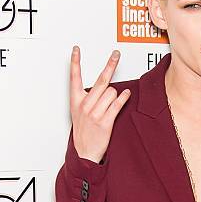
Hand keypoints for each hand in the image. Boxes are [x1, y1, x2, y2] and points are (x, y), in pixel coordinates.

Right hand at [70, 46, 130, 162]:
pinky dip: (124, 98)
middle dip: (110, 64)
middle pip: (101, 80)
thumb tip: (102, 85)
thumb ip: (86, 98)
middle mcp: (85, 105)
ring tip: (111, 103)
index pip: (74, 77)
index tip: (76, 49)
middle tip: (116, 54)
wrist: (84, 152)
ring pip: (112, 92)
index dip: (75, 62)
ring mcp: (95, 113)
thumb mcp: (77, 112)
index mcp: (76, 101)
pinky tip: (126, 94)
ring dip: (115, 95)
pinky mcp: (105, 121)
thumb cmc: (83, 131)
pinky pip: (117, 104)